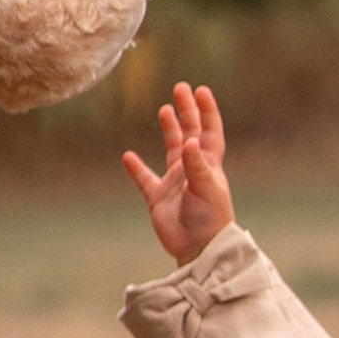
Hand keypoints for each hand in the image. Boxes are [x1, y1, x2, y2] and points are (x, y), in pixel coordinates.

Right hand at [122, 78, 234, 264]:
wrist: (198, 249)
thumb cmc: (210, 219)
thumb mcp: (206, 189)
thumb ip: (196, 165)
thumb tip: (191, 140)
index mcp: (209, 164)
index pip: (209, 131)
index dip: (207, 111)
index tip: (201, 90)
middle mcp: (193, 169)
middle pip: (190, 132)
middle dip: (187, 111)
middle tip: (180, 88)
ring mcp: (176, 183)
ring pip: (171, 149)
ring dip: (169, 130)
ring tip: (164, 110)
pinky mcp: (159, 198)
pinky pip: (145, 179)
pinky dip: (137, 169)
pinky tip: (128, 156)